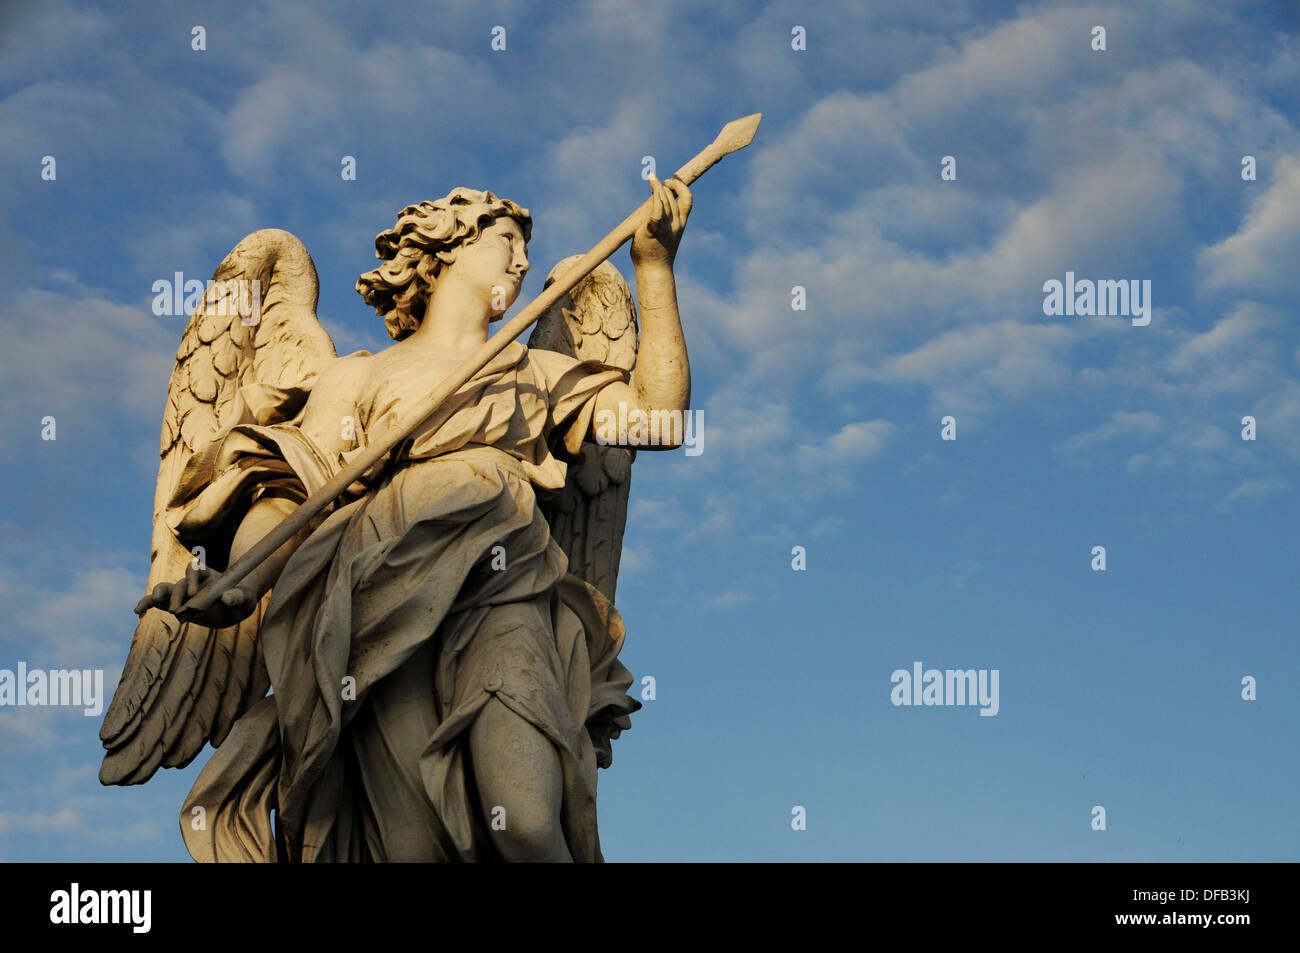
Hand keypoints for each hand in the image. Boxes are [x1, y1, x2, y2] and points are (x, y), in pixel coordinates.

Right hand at [134, 563, 257, 628]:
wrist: (232, 608)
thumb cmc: (241, 600)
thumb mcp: (245, 599)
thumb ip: (238, 597)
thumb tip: (226, 597)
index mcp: (207, 574)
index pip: (195, 569)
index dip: (192, 578)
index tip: (193, 593)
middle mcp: (192, 581)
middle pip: (180, 584)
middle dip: (177, 596)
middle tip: (179, 611)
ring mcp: (181, 592)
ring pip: (165, 589)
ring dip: (157, 595)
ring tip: (154, 603)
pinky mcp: (174, 603)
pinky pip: (156, 601)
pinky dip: (147, 604)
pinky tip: (137, 611)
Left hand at [630, 174, 691, 266]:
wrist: (654, 270)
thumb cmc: (657, 252)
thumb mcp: (666, 233)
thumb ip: (664, 219)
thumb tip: (655, 204)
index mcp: (681, 223)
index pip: (687, 199)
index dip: (681, 186)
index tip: (672, 179)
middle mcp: (676, 223)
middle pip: (672, 197)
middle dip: (664, 185)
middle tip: (655, 180)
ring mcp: (665, 227)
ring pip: (664, 200)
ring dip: (658, 186)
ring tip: (652, 178)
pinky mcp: (652, 231)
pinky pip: (656, 211)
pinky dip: (655, 196)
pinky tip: (652, 185)